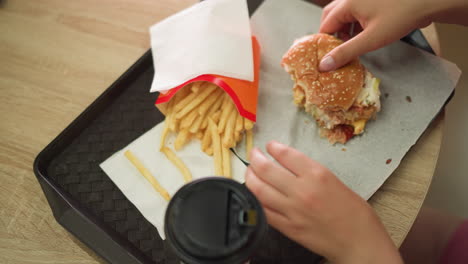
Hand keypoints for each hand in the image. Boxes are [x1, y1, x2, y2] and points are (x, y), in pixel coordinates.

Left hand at [245, 141, 402, 263]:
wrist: (359, 241)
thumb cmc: (354, 212)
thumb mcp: (334, 180)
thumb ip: (310, 172)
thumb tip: (288, 164)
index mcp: (317, 175)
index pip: (286, 154)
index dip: (273, 147)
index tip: (269, 146)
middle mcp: (302, 190)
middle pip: (266, 169)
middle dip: (255, 158)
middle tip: (253, 154)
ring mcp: (292, 210)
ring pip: (259, 189)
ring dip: (250, 177)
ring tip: (249, 171)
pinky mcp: (288, 228)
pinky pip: (263, 211)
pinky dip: (255, 199)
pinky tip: (253, 193)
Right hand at [318, 0, 467, 71]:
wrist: (427, 1)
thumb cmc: (401, 17)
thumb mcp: (371, 40)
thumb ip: (346, 52)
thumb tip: (324, 65)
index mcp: (347, 3)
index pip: (325, 25)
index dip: (325, 43)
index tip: (328, 57)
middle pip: (331, 16)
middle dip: (333, 34)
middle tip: (339, 50)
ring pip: (344, 13)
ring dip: (345, 29)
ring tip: (353, 43)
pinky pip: (356, 10)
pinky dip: (355, 22)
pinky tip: (364, 34)